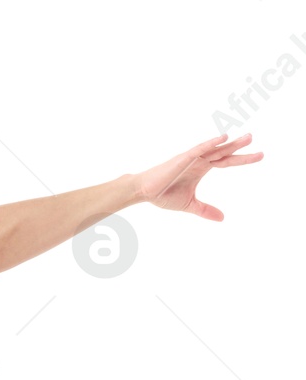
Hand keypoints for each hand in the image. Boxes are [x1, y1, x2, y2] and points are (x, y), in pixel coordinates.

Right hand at [134, 133, 262, 220]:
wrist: (143, 192)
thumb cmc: (163, 195)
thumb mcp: (189, 204)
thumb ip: (205, 209)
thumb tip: (223, 218)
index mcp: (201, 168)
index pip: (226, 161)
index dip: (243, 159)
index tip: (259, 156)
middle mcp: (199, 161)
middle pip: (224, 152)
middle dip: (240, 147)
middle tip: (255, 140)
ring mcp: (191, 158)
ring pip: (215, 149)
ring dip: (231, 143)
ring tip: (248, 137)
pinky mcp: (182, 159)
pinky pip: (199, 149)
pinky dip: (210, 144)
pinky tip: (222, 138)